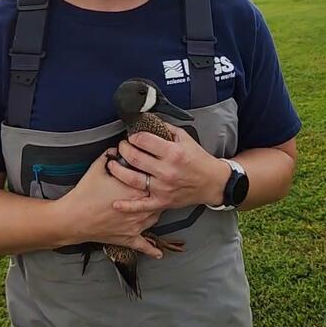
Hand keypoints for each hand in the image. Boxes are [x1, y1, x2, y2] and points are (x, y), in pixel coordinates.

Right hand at [53, 149, 162, 257]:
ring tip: (152, 206)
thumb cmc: (85, 193)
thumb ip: (109, 155)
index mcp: (135, 190)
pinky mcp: (128, 238)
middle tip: (155, 188)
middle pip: (158, 200)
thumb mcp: (97, 168)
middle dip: (157, 194)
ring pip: (154, 218)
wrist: (73, 218)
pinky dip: (152, 250)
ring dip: (154, 212)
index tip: (153, 172)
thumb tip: (116, 149)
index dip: (153, 176)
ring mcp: (136, 225)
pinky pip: (144, 246)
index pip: (154, 181)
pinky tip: (159, 254)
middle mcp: (140, 209)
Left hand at [106, 125, 229, 214]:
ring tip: (112, 164)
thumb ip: (166, 129)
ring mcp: (163, 188)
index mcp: (173, 153)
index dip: (133, 136)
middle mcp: (167, 171)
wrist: (212, 182)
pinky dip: (128, 206)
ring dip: (118, 170)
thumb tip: (148, 120)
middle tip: (121, 146)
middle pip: (135, 158)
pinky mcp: (162, 201)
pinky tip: (116, 204)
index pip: (144, 140)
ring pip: (132, 179)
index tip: (131, 136)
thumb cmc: (199, 160)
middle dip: (123, 149)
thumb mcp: (185, 138)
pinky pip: (142, 205)